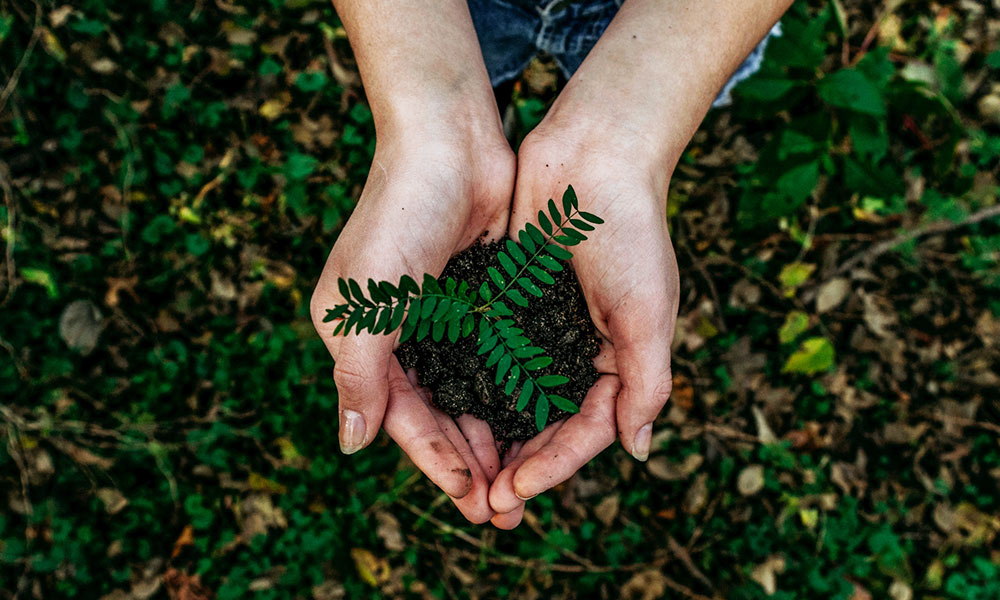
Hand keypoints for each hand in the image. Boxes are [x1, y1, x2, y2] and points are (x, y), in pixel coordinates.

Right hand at [310, 124, 514, 522]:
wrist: (450, 141)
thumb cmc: (398, 215)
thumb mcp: (367, 302)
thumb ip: (359, 375)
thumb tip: (351, 445)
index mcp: (361, 339)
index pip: (401, 416)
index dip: (435, 460)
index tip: (471, 498)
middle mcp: (400, 334)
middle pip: (438, 414)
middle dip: (469, 461)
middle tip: (505, 508)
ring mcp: (442, 317)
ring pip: (471, 393)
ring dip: (495, 435)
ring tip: (524, 479)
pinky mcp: (480, 299)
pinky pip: (497, 358)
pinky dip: (513, 392)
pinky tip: (538, 421)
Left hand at [487, 124, 679, 527]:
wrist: (594, 155)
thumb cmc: (630, 232)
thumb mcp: (648, 312)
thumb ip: (646, 382)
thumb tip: (638, 451)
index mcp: (618, 360)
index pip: (585, 430)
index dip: (553, 466)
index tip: (516, 491)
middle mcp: (577, 351)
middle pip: (545, 425)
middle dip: (518, 466)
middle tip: (485, 505)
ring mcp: (540, 328)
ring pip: (511, 398)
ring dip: (490, 437)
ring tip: (462, 475)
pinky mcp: (508, 301)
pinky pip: (487, 354)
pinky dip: (471, 385)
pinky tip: (445, 412)